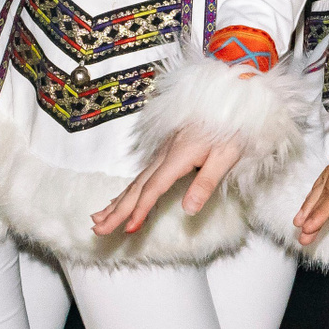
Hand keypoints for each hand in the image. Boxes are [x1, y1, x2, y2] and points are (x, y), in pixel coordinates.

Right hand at [94, 126, 244, 235]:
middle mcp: (165, 154)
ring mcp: (163, 152)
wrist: (228, 100)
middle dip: (117, 210)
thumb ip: (206, 183)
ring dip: (116, 201)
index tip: (129, 228)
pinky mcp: (165, 152)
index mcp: (178, 156)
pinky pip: (141, 175)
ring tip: (97, 219)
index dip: (141, 210)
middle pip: (137, 186)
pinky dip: (126, 190)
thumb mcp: (226, 156)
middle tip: (98, 229)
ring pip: (135, 181)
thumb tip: (188, 209)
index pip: (154, 188)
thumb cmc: (231, 129)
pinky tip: (118, 199)